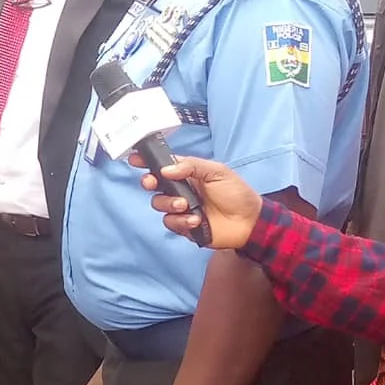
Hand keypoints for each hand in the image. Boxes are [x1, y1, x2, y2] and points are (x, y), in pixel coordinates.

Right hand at [130, 155, 261, 248]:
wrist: (249, 222)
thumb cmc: (236, 193)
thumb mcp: (217, 171)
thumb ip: (192, 166)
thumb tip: (166, 170)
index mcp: (187, 174)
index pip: (163, 165)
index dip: (147, 161)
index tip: (135, 159)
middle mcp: (180, 190)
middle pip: (154, 185)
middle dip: (149, 182)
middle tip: (152, 183)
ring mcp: (180, 208)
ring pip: (159, 204)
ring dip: (169, 204)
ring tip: (186, 205)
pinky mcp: (183, 226)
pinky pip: (170, 222)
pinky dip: (181, 221)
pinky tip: (196, 220)